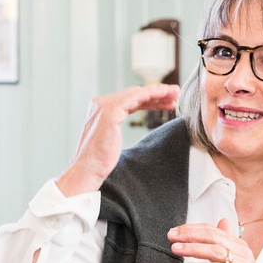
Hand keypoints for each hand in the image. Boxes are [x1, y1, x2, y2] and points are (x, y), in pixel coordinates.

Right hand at [56, 85, 178, 196]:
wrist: (88, 170)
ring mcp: (104, 106)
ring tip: (174, 93)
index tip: (166, 102)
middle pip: (134, 94)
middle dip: (156, 94)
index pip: (129, 99)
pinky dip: (152, 95)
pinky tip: (164, 97)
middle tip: (174, 94)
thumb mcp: (110, 138)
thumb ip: (115, 127)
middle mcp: (100, 103)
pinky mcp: (110, 111)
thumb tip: (123, 127)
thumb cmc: (99, 160)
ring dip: (158, 92)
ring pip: (137, 93)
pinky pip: (136, 98)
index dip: (149, 100)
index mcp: (99, 108)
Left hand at [167, 218, 262, 262]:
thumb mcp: (235, 262)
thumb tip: (222, 222)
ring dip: (193, 249)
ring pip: (215, 251)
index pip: (213, 230)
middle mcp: (242, 253)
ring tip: (177, 249)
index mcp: (239, 246)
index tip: (175, 231)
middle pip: (213, 237)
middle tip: (172, 236)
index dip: (192, 229)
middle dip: (190, 235)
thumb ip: (227, 242)